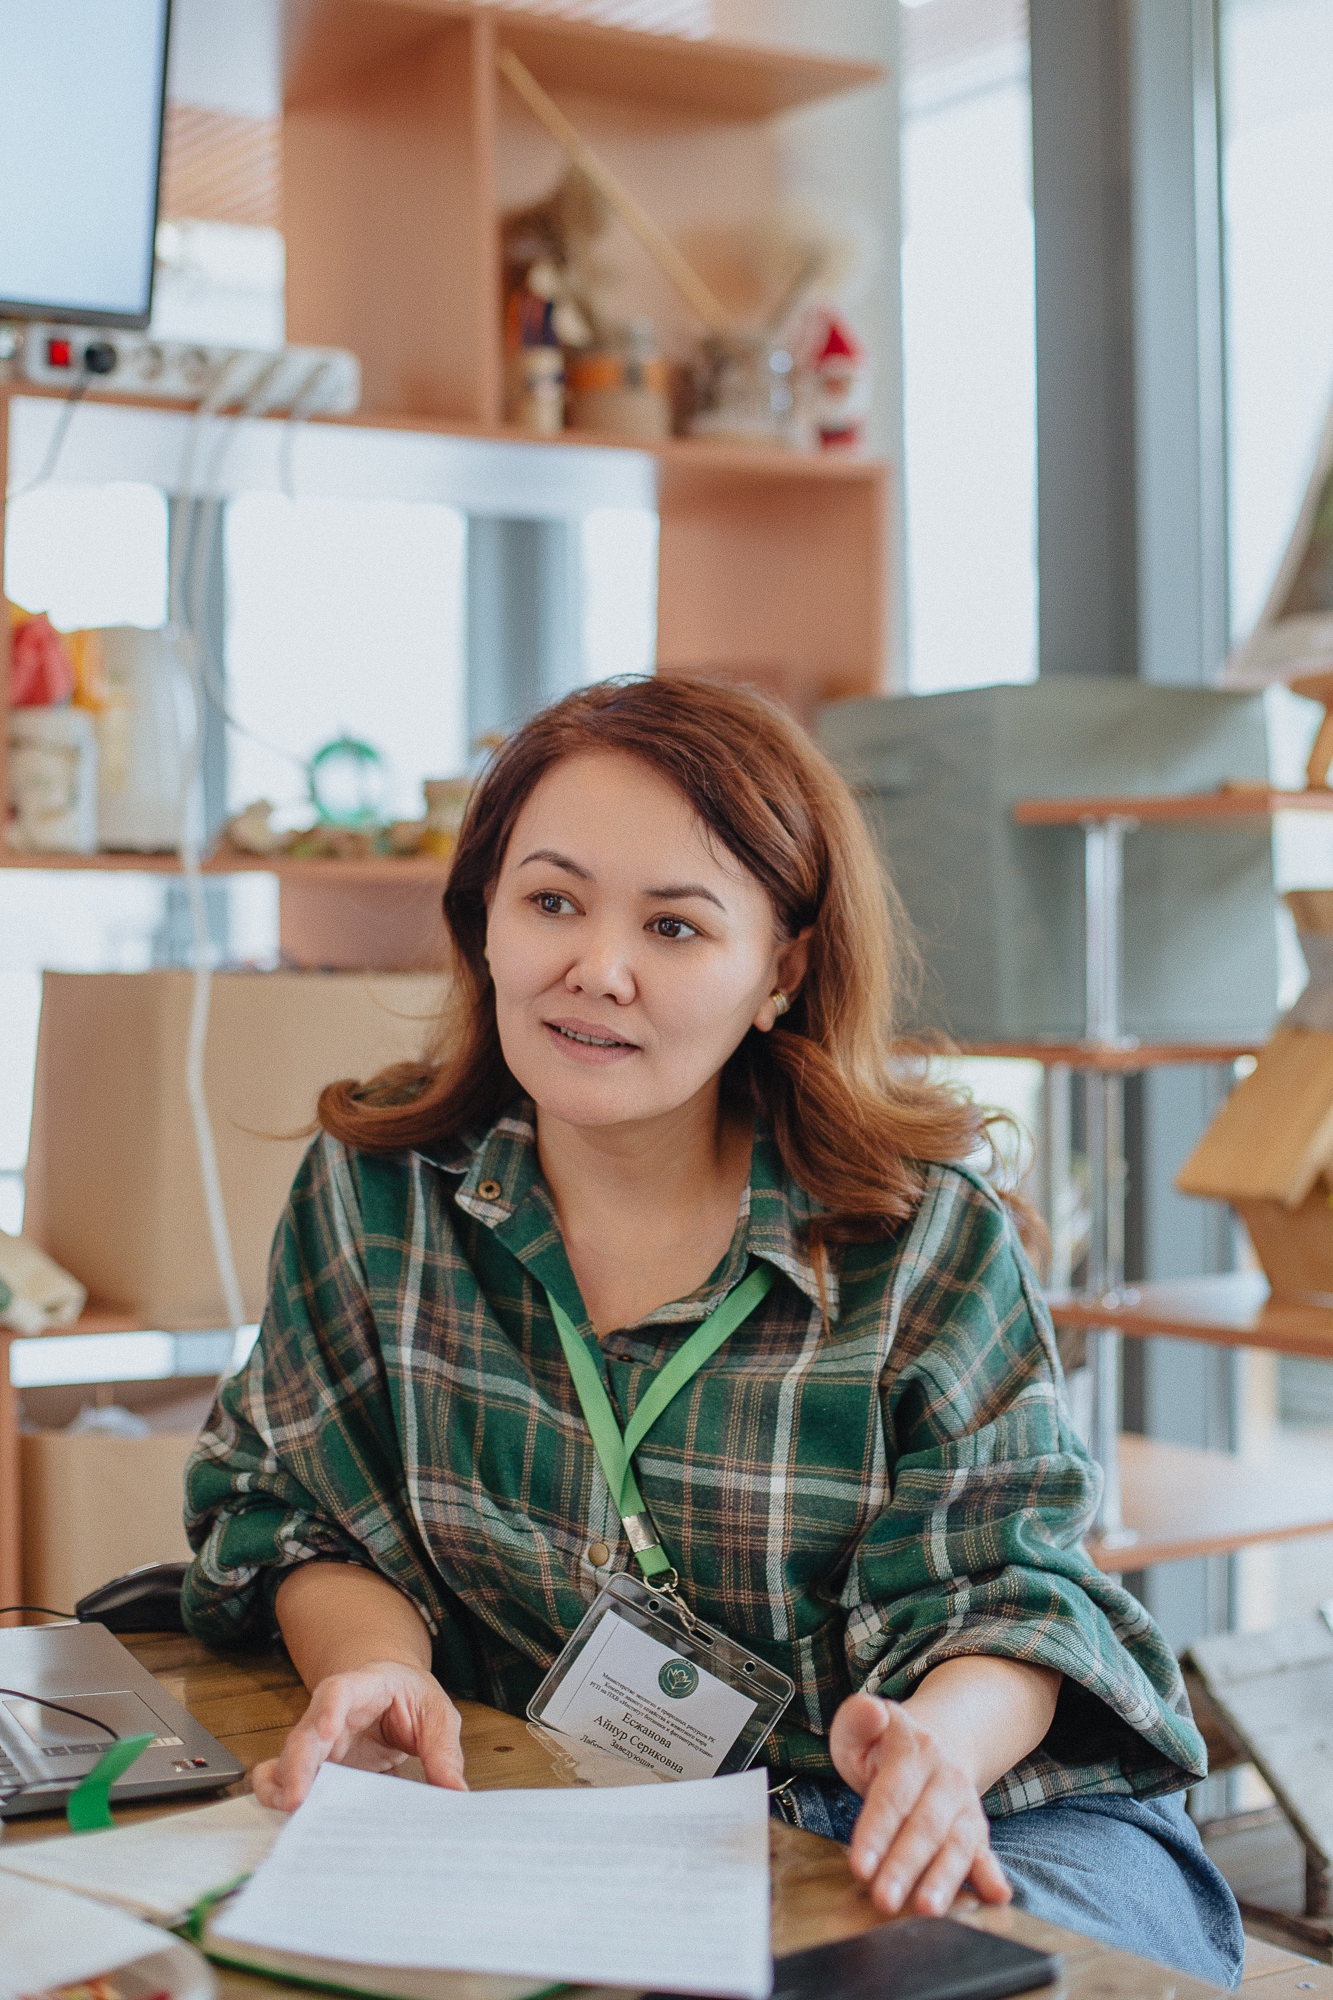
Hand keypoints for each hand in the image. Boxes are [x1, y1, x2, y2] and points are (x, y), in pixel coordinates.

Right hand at [251, 1660, 466, 1810]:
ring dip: (282, 1788)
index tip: (327, 1730)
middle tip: (299, 1802)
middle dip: (297, 1767)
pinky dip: (279, 1797)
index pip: (339, 1692)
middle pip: (304, 1735)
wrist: (390, 1690)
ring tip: (292, 1817)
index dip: (329, 1709)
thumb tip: (455, 1792)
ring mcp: (316, 1743)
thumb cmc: (409, 1697)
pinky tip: (287, 1820)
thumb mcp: (435, 1712)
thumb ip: (443, 1748)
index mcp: (361, 1688)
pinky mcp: (312, 1768)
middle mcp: (328, 1715)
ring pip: (287, 1762)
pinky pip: (284, 1780)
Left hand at [830, 1690, 1010, 1916]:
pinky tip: (995, 1895)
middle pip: (924, 1826)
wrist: (934, 1741)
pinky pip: (984, 1852)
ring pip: (956, 1844)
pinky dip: (991, 1874)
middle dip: (904, 1865)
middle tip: (884, 1899)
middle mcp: (945, 1778)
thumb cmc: (882, 1744)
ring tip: (928, 1908)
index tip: (860, 1865)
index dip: (876, 1832)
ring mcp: (964, 1805)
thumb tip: (873, 1710)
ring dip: (943, 1878)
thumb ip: (857, 1719)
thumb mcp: (860, 1726)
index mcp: (913, 1750)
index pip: (893, 1795)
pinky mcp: (976, 1829)